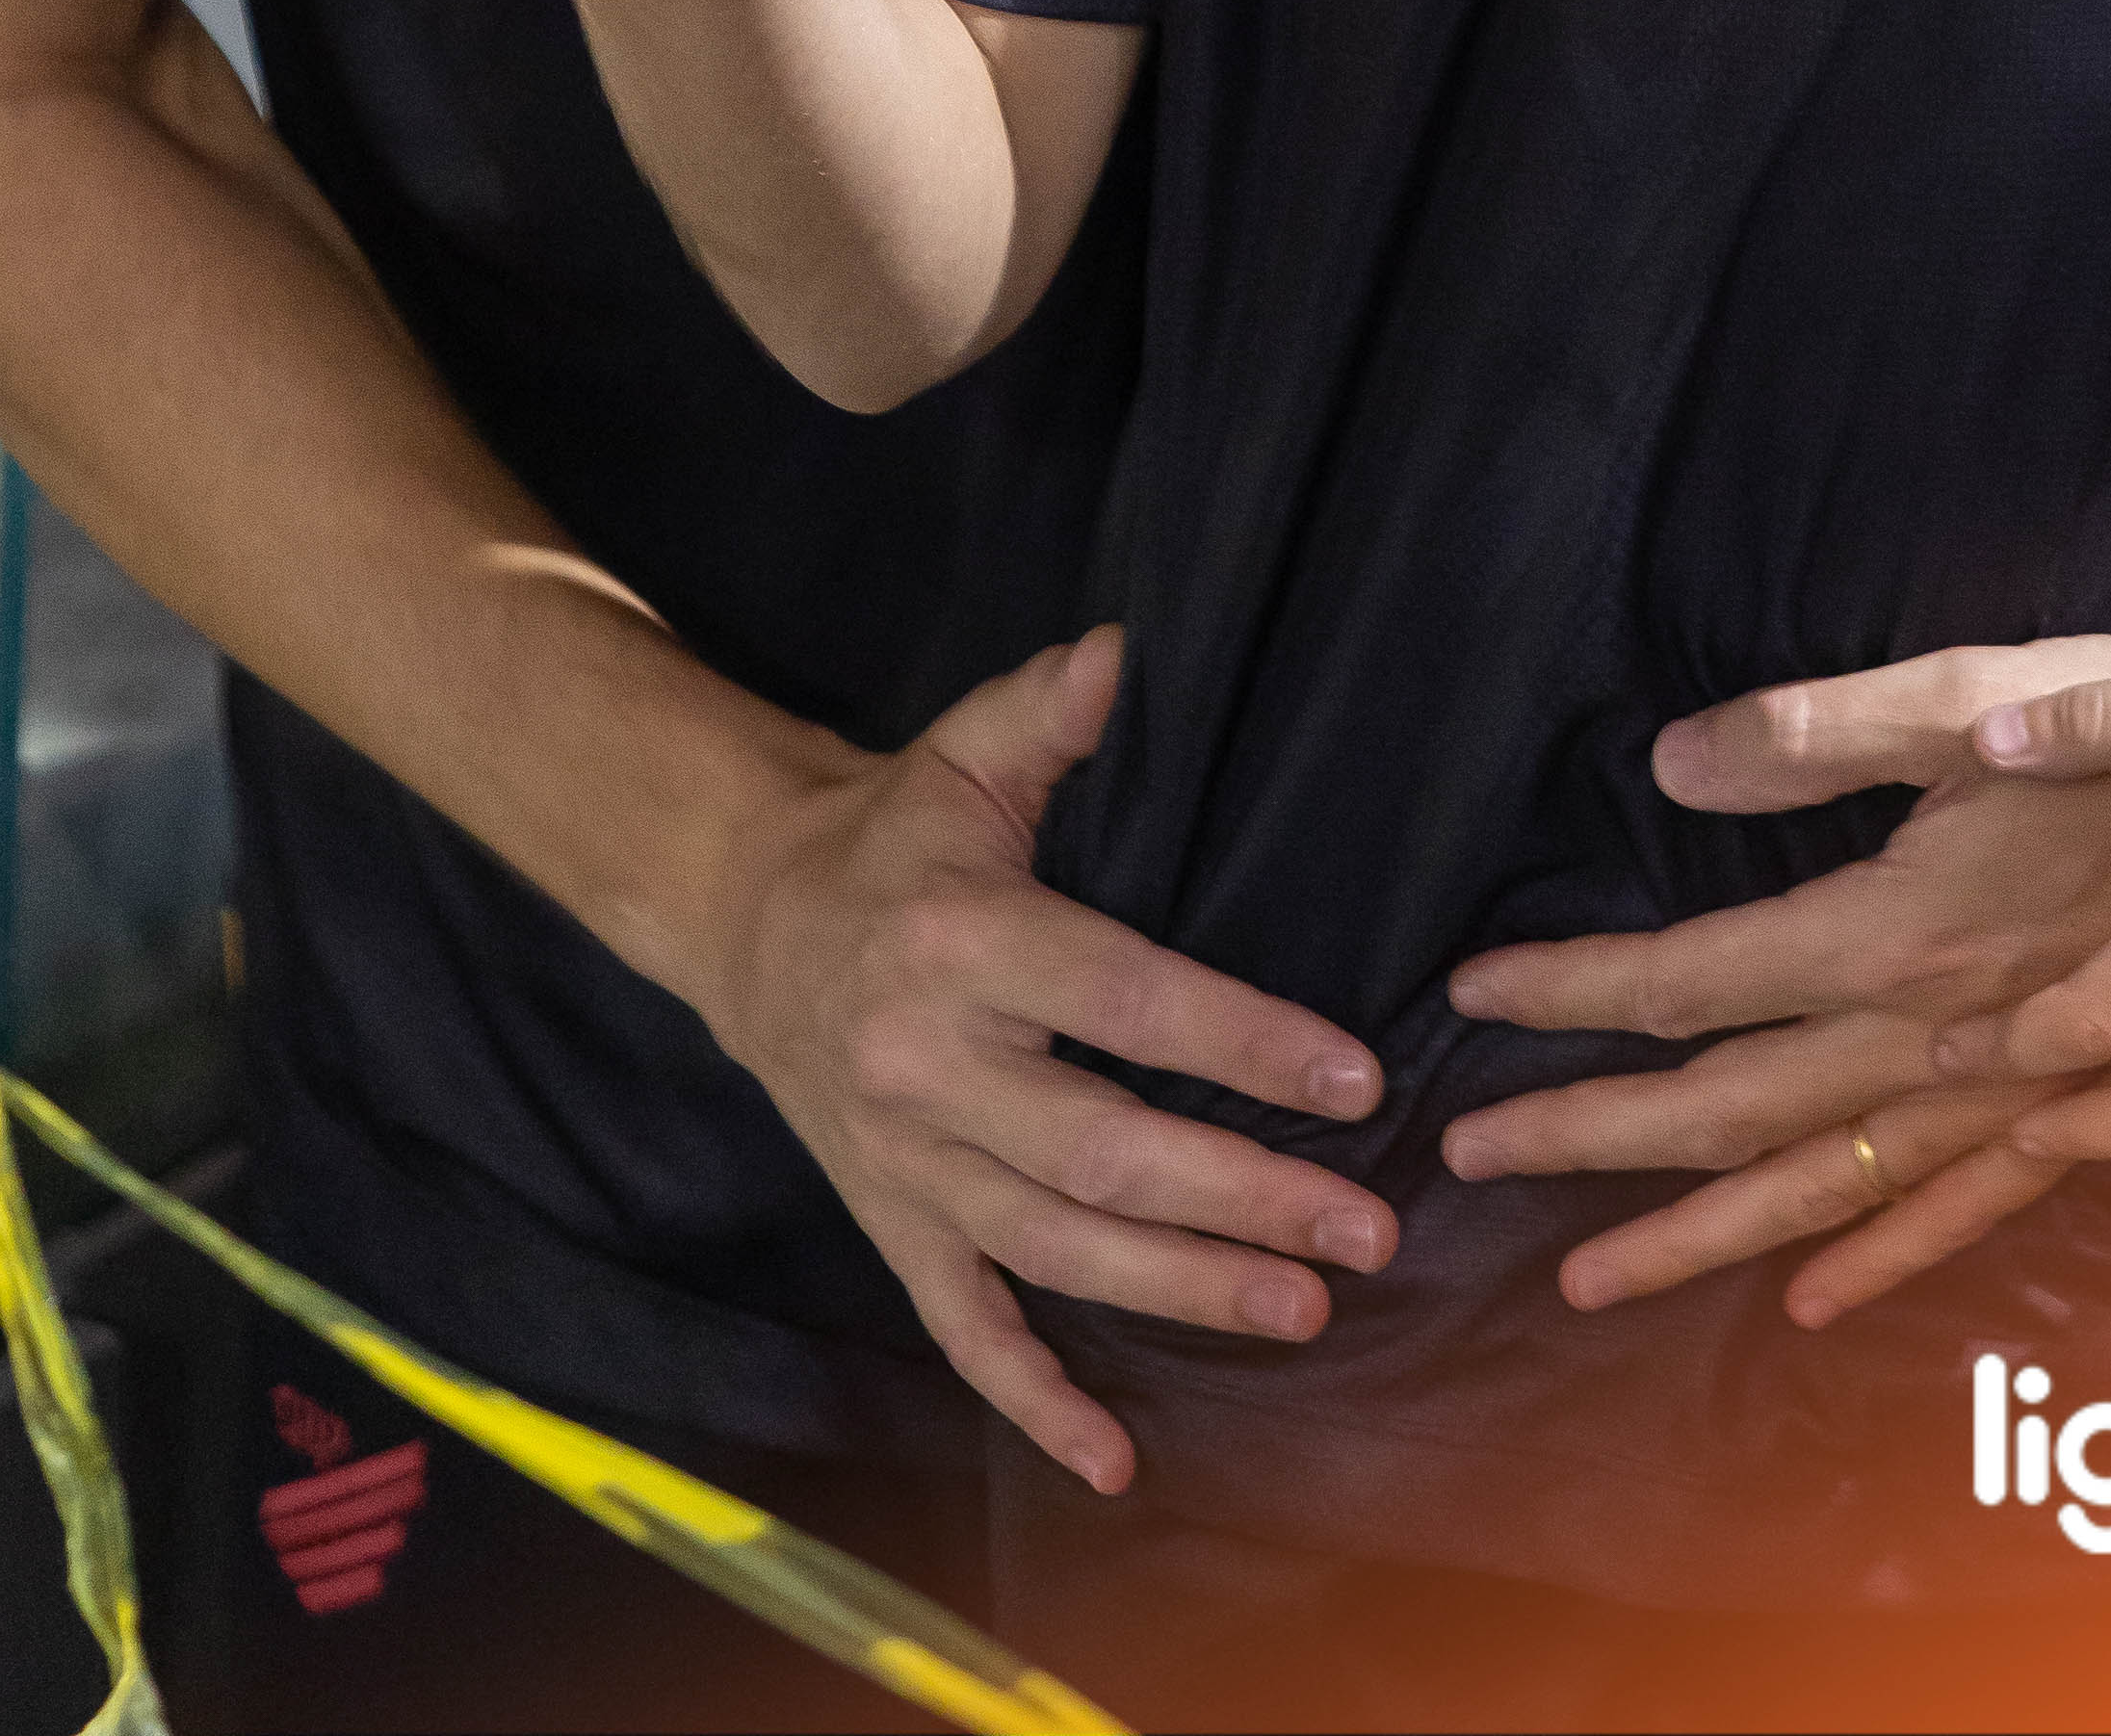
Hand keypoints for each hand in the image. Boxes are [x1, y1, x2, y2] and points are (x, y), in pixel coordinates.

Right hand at [691, 622, 1394, 1493]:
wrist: (745, 920)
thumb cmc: (891, 835)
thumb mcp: (959, 753)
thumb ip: (1043, 710)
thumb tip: (1125, 649)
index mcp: (963, 944)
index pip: (1125, 1002)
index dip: (1242, 1043)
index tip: (1352, 1083)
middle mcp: (930, 1066)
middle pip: (1101, 1151)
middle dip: (1241, 1196)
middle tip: (1365, 1230)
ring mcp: (906, 1162)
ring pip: (1053, 1247)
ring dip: (1180, 1287)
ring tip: (1304, 1307)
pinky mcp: (891, 1224)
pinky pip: (961, 1328)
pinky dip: (1032, 1400)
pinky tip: (1111, 1460)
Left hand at [1437, 639, 2110, 1325]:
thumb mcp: (1979, 694)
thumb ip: (1818, 732)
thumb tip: (1669, 760)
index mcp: (1899, 927)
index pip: (1692, 977)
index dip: (1574, 987)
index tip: (1475, 992)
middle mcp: (1937, 1035)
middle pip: (1727, 1105)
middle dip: (1589, 1133)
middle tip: (1470, 1155)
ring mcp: (2005, 1092)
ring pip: (1818, 1183)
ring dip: (1693, 1231)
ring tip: (1584, 1276)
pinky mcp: (2075, 1111)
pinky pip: (1954, 1213)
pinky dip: (1873, 1262)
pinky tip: (1805, 1302)